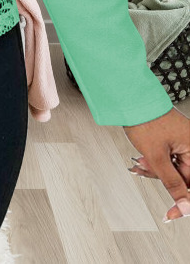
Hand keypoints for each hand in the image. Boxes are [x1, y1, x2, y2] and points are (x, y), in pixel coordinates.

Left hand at [124, 106, 189, 222]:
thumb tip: (184, 205)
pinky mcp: (171, 139)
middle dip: (161, 177)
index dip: (183, 200)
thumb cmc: (144, 119)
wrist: (129, 99)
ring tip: (141, 160)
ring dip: (155, 169)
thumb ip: (172, 183)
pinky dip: (154, 162)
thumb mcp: (157, 156)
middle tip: (145, 168)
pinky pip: (167, 159)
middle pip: (182, 177)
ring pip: (172, 169)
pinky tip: (143, 157)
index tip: (172, 214)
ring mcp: (181, 141)